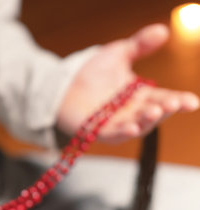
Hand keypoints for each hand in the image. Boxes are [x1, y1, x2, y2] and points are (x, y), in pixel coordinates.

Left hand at [57, 24, 198, 142]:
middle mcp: (132, 111)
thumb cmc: (92, 70)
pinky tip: (132, 127)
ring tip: (154, 111)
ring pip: (137, 126)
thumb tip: (163, 30)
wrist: (64, 82)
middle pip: (154, 114)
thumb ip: (140, 45)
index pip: (164, 99)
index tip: (192, 102)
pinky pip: (114, 135)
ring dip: (147, 121)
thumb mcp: (119, 53)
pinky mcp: (98, 131)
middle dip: (165, 109)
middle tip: (173, 103)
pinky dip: (124, 132)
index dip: (179, 101)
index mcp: (141, 95)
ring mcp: (117, 123)